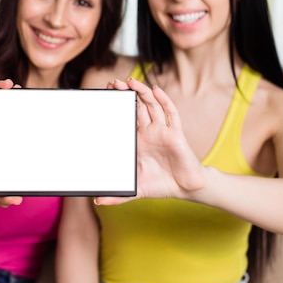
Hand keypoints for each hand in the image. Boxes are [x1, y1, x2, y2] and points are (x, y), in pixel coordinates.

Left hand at [95, 78, 204, 204]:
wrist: (185, 189)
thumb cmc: (161, 184)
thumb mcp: (135, 189)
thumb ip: (117, 196)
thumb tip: (97, 201)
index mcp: (138, 140)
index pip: (125, 118)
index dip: (117, 107)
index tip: (104, 96)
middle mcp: (149, 132)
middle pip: (136, 107)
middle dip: (125, 94)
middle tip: (112, 83)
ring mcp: (162, 130)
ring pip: (152, 106)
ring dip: (141, 92)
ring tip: (130, 81)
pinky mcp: (176, 133)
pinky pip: (171, 114)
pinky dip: (164, 100)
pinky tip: (156, 91)